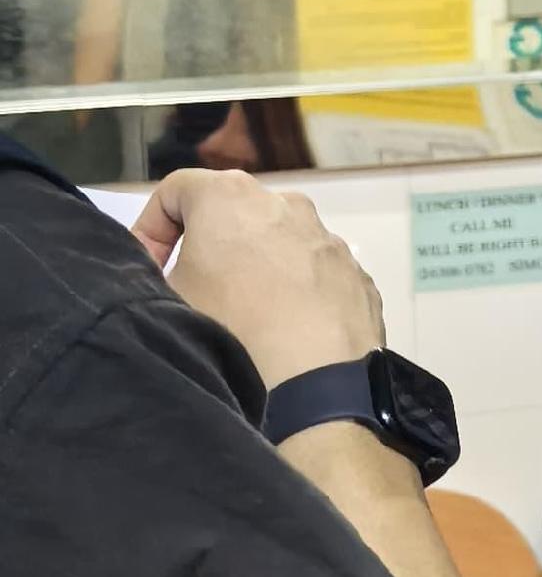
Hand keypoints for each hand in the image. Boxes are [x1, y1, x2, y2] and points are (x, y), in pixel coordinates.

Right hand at [134, 169, 384, 391]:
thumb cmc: (229, 330)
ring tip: (246, 321)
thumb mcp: (166, 298)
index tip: (149, 271)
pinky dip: (298, 295)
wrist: (315, 384)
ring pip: (279, 244)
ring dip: (256, 270)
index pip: (174, 191)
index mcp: (231, 196)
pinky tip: (287, 336)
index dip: (149, 230)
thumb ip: (157, 273)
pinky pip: (315, 276)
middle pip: (231, 215)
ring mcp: (329, 239)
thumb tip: (172, 275)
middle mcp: (286, 203)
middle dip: (208, 247)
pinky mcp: (357, 276)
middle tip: (194, 295)